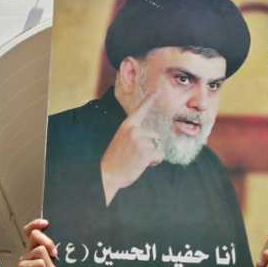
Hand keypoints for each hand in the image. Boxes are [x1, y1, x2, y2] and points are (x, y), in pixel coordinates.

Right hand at [18, 220, 66, 266]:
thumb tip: (67, 240)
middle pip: (35, 235)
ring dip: (51, 264)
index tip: (46, 223)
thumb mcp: (62, 262)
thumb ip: (60, 250)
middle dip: (48, 242)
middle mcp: (30, 252)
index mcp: (38, 247)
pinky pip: (38, 263)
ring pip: (40, 250)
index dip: (36, 223)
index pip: (32, 230)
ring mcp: (25, 259)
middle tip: (56, 254)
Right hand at [99, 89, 163, 204]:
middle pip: (155, 136)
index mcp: (126, 126)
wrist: (108, 175)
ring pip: (157, 147)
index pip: (140, 111)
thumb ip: (133, 136)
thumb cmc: (114, 162)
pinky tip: (142, 165)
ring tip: (137, 161)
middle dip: (151, 148)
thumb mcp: (121, 143)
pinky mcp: (146, 151)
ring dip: (152, 156)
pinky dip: (154, 162)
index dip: (148, 101)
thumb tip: (151, 139)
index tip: (156, 91)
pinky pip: (159, 155)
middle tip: (135, 156)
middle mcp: (134, 130)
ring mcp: (140, 140)